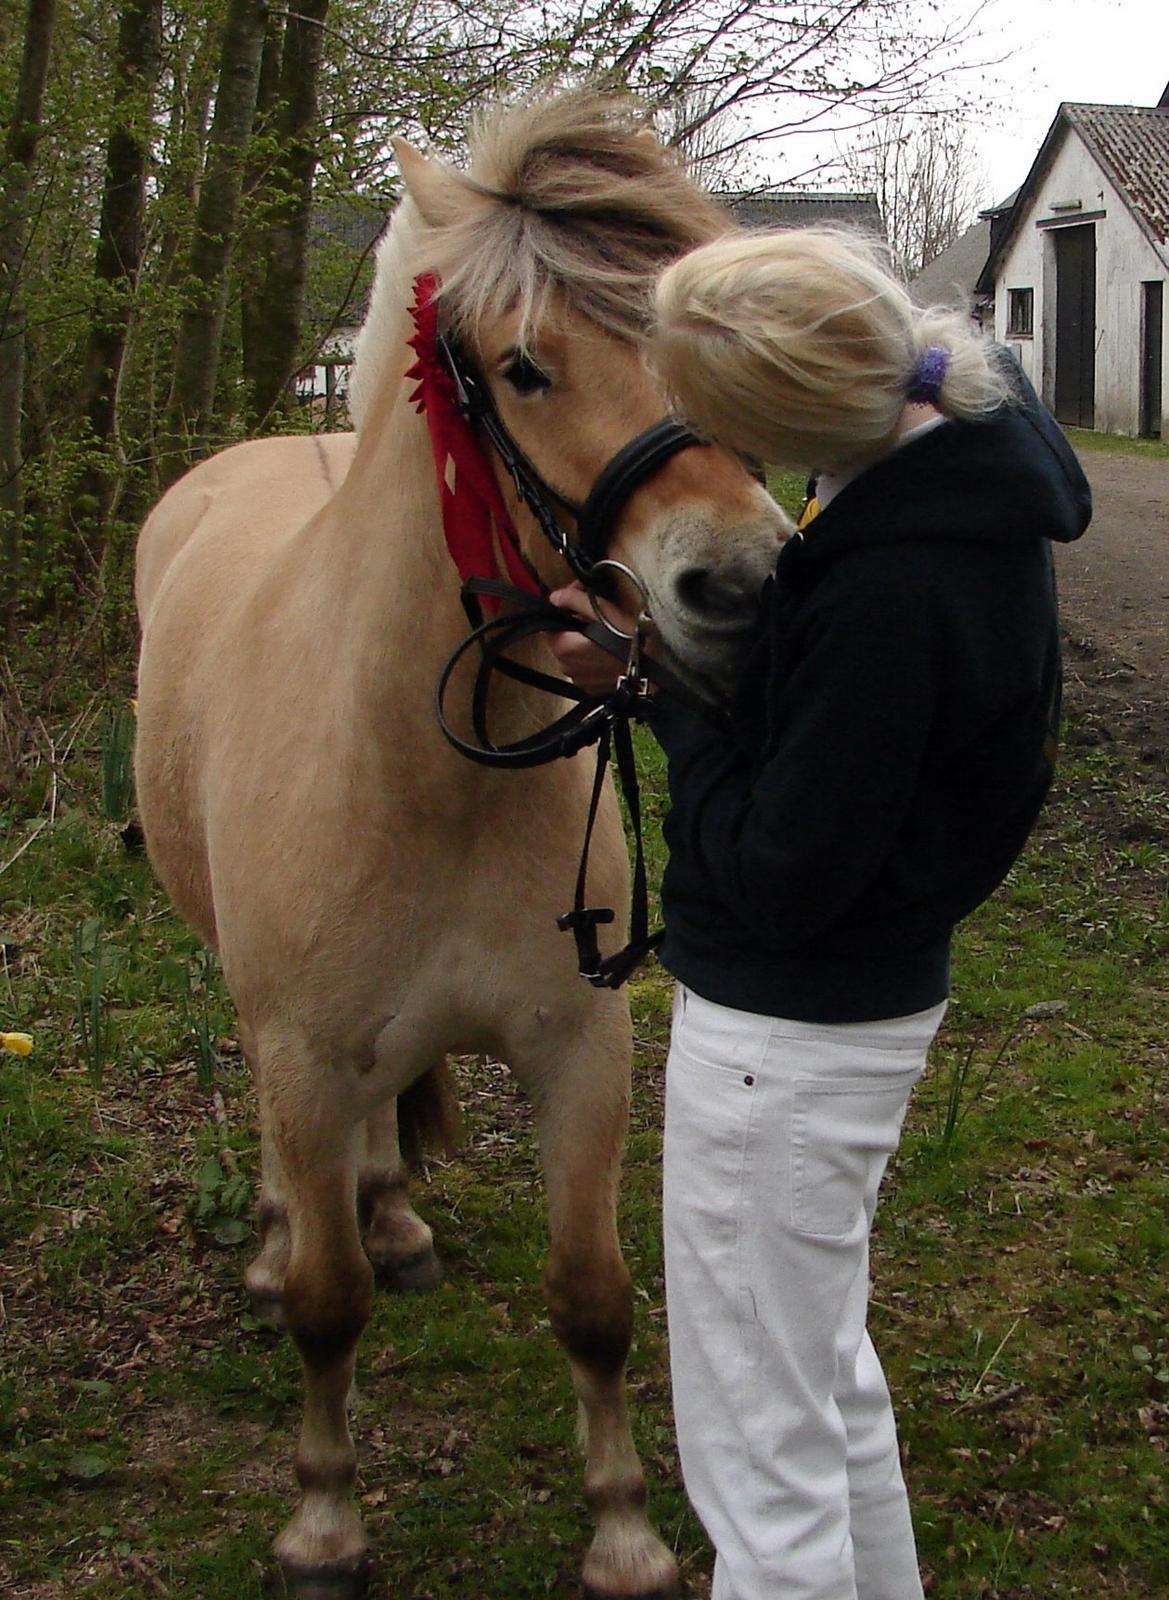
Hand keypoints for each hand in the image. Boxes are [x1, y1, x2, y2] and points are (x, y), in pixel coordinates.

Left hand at [548, 581, 639, 697]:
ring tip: (604, 636)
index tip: (577, 604)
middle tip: (594, 617)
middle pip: (561, 642)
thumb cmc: (631, 637)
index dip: (563, 612)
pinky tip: (608, 652)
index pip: (550, 627)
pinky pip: (586, 671)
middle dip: (572, 629)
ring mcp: (581, 681)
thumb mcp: (602, 610)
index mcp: (564, 648)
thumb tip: (555, 597)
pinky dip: (592, 661)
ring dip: (582, 646)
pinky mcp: (594, 689)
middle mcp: (568, 668)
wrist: (656, 665)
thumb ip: (574, 600)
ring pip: (573, 658)